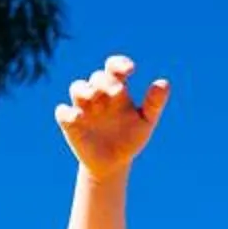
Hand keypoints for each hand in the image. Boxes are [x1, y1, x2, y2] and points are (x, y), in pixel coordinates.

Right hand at [55, 54, 169, 180]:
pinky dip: (68, 113)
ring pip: (77, 87)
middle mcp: (98, 94)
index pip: (114, 68)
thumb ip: (154, 103)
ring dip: (84, 89)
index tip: (131, 69)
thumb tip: (164, 83)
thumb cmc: (130, 139)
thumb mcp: (146, 122)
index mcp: (116, 90)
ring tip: (94, 97)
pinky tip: (78, 118)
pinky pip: (63, 112)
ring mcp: (82, 107)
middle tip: (118, 92)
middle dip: (105, 81)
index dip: (120, 64)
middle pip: (97, 77)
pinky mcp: (70, 123)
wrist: (113, 164)